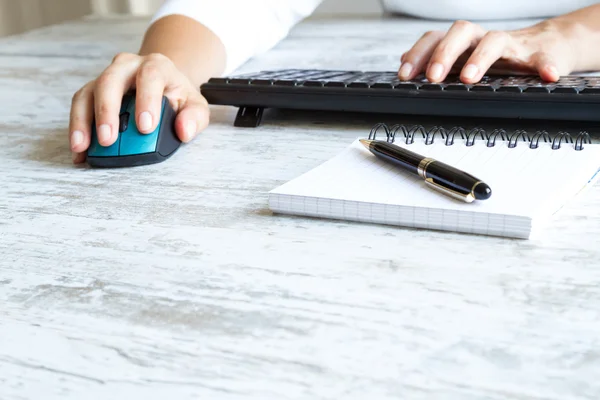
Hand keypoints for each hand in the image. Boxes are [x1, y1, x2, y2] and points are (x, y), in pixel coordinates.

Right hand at [69, 52, 208, 163]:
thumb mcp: (195, 106)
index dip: (146, 100)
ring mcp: (107, 77)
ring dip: (83, 121)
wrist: (163, 85)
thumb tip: (184, 131)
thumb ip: (194, 118)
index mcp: (156, 66)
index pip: (150, 76)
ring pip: (89, 93)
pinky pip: (80, 106)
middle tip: (108, 140)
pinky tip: (78, 149)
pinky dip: (77, 128)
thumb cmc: (178, 98)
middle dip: (107, 112)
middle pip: (111, 81)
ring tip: (82, 147)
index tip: (145, 128)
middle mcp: (128, 66)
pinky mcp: (93, 91)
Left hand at [398, 19, 579, 83]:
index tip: (405, 75)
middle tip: (433, 77)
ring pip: (495, 41)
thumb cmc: (500, 56)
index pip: (435, 39)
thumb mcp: (464, 58)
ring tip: (470, 77)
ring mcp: (513, 45)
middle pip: (461, 32)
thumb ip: (436, 59)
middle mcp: (484, 38)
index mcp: (464, 41)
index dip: (418, 54)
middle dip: (444, 53)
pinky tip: (549, 75)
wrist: (548, 46)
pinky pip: (545, 58)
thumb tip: (403, 60)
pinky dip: (547, 65)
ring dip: (480, 58)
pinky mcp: (541, 55)